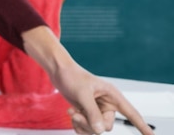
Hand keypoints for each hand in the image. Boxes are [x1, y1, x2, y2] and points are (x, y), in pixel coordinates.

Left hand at [22, 26, 153, 134]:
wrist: (58, 71)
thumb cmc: (72, 76)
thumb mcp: (82, 94)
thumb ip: (92, 113)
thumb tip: (101, 131)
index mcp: (113, 95)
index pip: (131, 113)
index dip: (142, 126)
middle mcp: (107, 104)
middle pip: (107, 126)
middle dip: (90, 123)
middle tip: (76, 114)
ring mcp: (98, 110)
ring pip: (96, 129)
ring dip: (82, 124)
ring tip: (72, 113)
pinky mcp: (88, 113)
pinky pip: (87, 129)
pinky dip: (78, 125)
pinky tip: (72, 115)